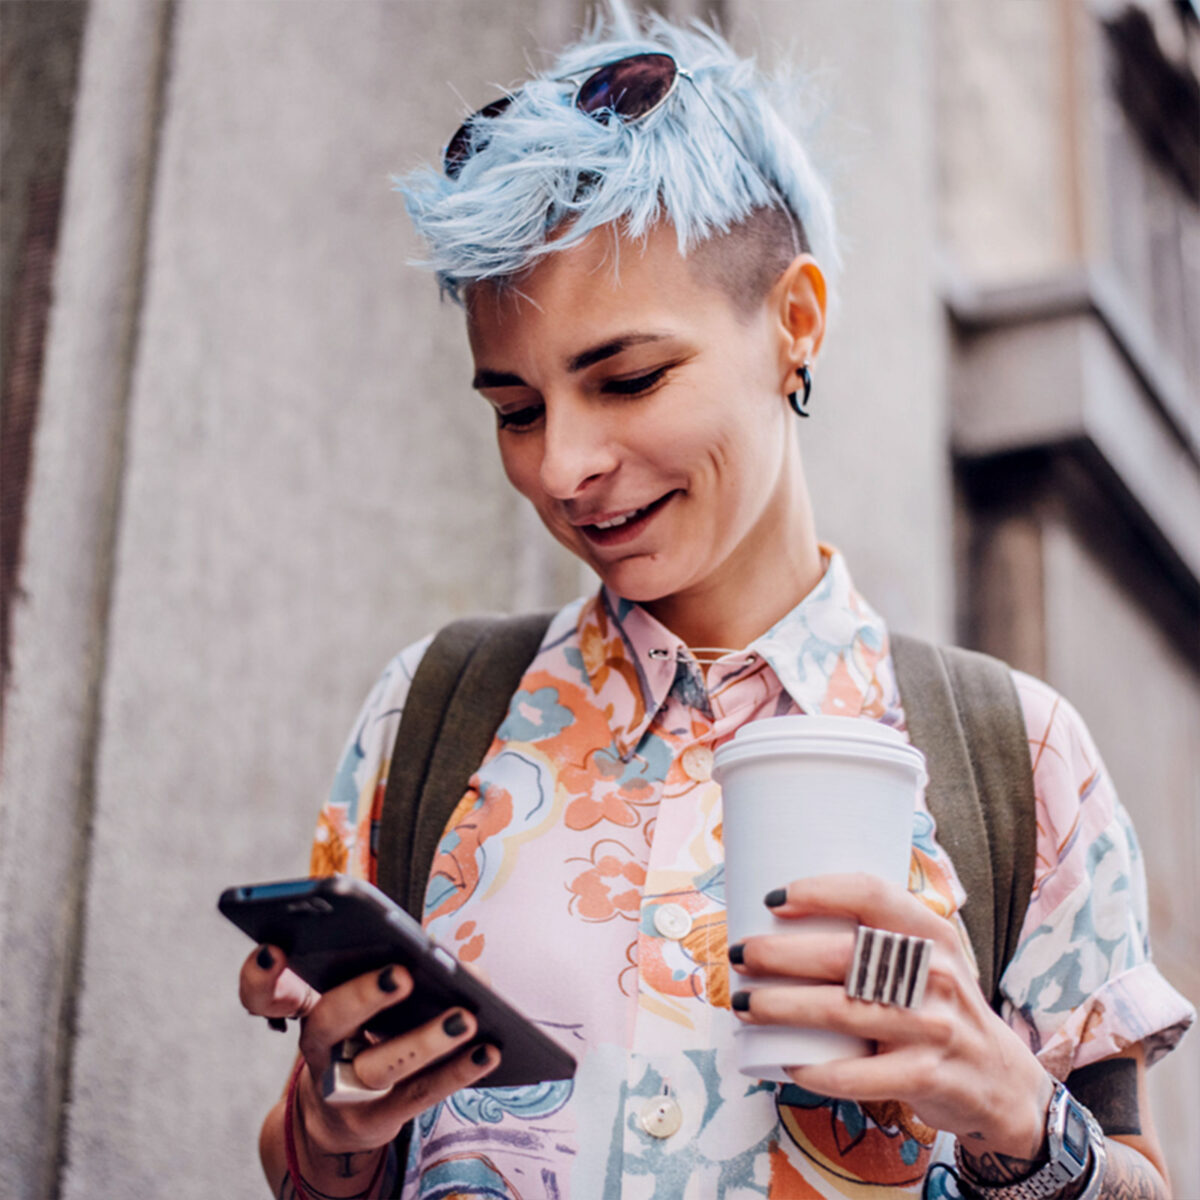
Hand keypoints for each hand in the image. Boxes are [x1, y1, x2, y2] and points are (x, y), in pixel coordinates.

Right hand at [239, 945, 499, 1185]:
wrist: (341, 1117)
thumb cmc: (362, 1032)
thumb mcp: (364, 998)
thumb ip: (400, 966)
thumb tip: (460, 965)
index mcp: (308, 1005)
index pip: (266, 991)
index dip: (260, 974)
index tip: (275, 949)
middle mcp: (318, 1046)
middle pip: (327, 1020)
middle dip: (363, 995)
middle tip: (402, 973)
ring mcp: (343, 1088)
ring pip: (377, 1066)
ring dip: (424, 1041)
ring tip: (465, 1017)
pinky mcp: (375, 1119)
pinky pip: (417, 1095)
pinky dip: (456, 1073)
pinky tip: (488, 1050)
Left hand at [729, 873, 1050, 1159]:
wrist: (1000, 1079)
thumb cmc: (939, 1006)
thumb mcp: (929, 958)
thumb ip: (880, 935)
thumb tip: (786, 913)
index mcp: (931, 934)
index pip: (872, 894)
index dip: (819, 891)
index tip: (773, 900)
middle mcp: (935, 974)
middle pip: (843, 955)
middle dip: (779, 954)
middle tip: (739, 955)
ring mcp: (932, 1027)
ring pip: (840, 1011)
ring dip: (781, 1008)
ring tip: (743, 1005)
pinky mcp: (926, 1076)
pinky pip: (859, 1075)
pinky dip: (816, 1070)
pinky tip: (787, 1062)